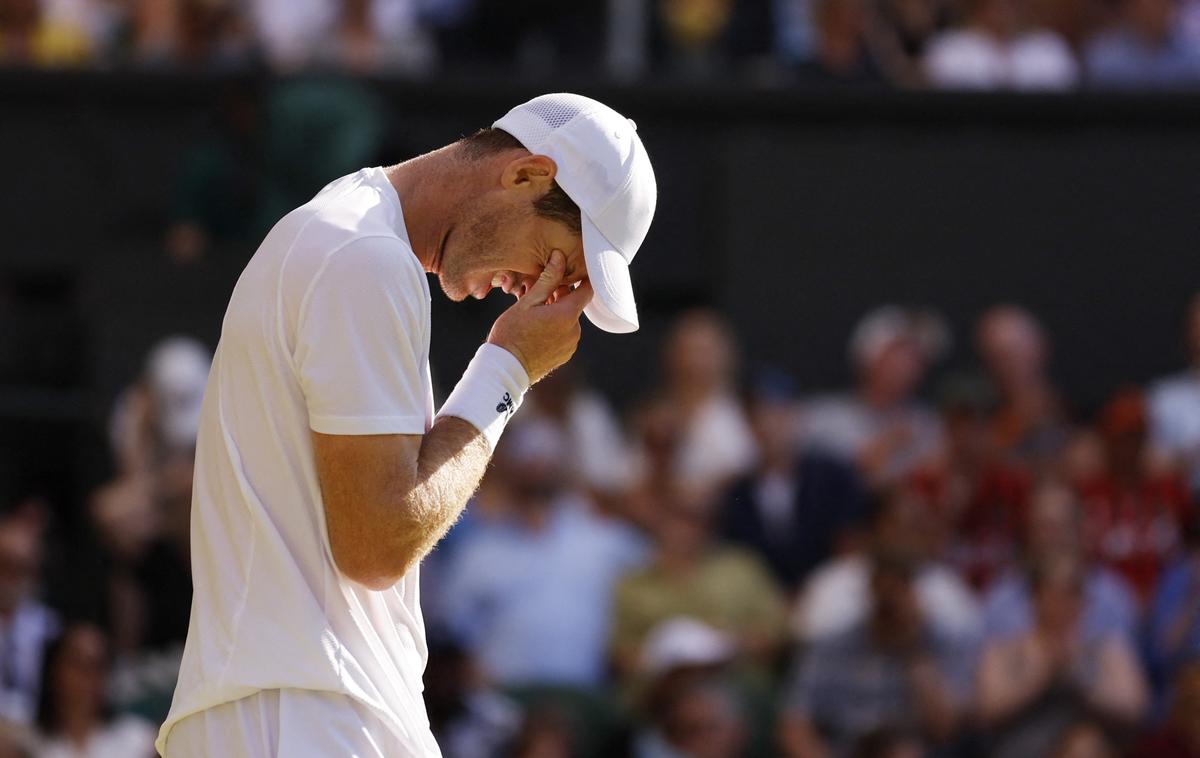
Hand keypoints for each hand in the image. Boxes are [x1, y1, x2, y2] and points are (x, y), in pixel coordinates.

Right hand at [487, 250, 592, 383]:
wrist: (505, 369)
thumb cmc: (512, 334)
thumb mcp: (528, 302)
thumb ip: (547, 280)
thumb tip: (559, 257)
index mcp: (567, 315)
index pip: (587, 289)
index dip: (581, 277)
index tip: (573, 270)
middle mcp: (574, 331)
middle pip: (573, 305)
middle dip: (558, 295)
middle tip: (536, 290)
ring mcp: (570, 345)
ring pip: (567, 320)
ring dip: (555, 312)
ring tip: (532, 311)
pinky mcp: (564, 355)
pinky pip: (563, 335)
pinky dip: (554, 327)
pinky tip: (535, 327)